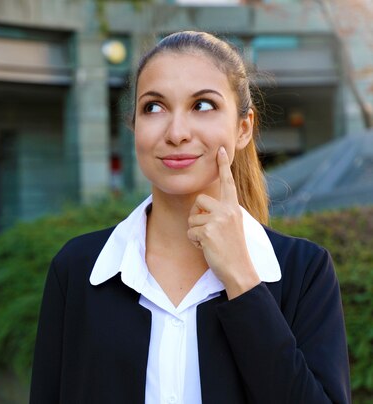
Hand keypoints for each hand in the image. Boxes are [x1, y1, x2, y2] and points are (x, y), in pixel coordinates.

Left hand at [187, 146, 259, 298]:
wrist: (239, 270)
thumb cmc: (233, 250)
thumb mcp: (231, 226)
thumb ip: (221, 213)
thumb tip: (201, 207)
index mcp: (234, 207)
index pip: (228, 183)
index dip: (223, 165)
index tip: (221, 149)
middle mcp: (228, 210)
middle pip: (198, 201)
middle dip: (196, 216)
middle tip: (208, 231)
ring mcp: (218, 220)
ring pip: (192, 219)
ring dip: (195, 232)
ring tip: (210, 242)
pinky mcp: (208, 231)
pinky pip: (190, 232)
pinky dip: (195, 242)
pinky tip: (208, 248)